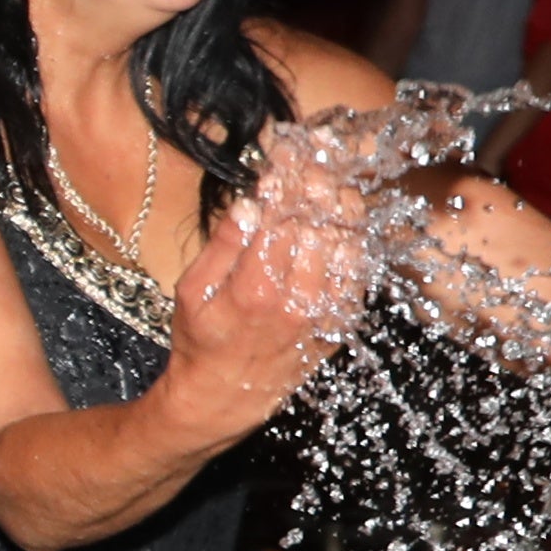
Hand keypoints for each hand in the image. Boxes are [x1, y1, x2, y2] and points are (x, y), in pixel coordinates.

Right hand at [165, 137, 371, 430]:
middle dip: (320, 183)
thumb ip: (223, 246)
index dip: (289, 179)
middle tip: (316, 158)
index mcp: (255, 288)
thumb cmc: (201, 340)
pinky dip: (356, 240)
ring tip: (334, 180)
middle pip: (322, 225)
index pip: (283, 216)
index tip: (287, 153)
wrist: (225, 396)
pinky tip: (346, 219)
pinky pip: (358, 273)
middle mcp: (298, 300)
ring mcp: (324, 312)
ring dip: (344, 207)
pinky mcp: (338, 322)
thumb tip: (250, 204)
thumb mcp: (192, 291)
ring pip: (348, 245)